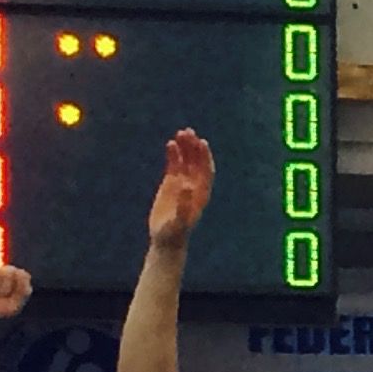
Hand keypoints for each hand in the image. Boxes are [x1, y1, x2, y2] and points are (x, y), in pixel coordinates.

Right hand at [147, 129, 213, 249]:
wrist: (165, 239)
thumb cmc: (174, 233)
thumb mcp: (179, 221)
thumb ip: (184, 205)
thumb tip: (187, 186)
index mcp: (201, 194)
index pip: (206, 171)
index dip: (205, 157)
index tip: (202, 143)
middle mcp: (194, 186)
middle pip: (197, 163)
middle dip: (194, 148)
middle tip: (188, 132)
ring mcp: (183, 184)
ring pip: (186, 161)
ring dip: (185, 148)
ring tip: (180, 133)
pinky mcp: (171, 183)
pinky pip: (174, 165)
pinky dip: (174, 155)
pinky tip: (170, 144)